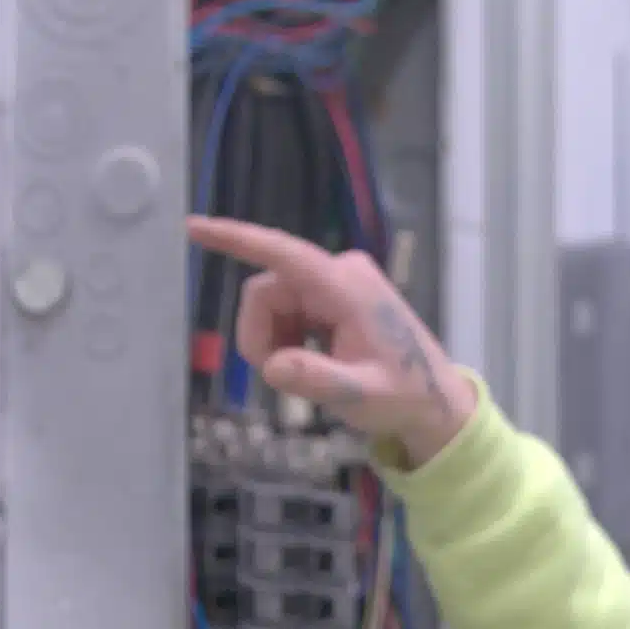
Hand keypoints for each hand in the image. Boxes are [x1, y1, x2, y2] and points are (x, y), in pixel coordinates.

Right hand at [186, 217, 478, 466]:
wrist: (435, 400)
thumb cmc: (403, 397)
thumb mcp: (361, 396)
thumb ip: (318, 380)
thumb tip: (273, 366)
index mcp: (346, 287)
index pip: (283, 254)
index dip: (237, 239)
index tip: (194, 227)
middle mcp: (340, 272)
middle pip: (267, 291)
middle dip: (261, 335)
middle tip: (279, 379)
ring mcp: (337, 280)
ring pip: (273, 302)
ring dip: (274, 340)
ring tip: (305, 375)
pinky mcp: (334, 294)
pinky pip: (288, 309)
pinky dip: (287, 338)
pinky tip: (313, 361)